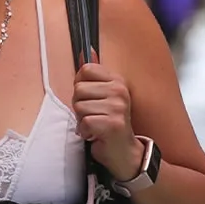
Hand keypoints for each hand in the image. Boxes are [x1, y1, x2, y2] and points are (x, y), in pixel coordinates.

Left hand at [72, 56, 143, 181]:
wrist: (125, 152)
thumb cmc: (110, 123)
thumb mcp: (104, 95)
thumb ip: (95, 74)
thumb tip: (87, 50)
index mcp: (117, 81)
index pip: (86, 70)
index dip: (81, 86)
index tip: (90, 99)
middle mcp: (119, 91)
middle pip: (79, 89)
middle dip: (80, 106)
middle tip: (93, 116)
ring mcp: (117, 107)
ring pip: (79, 107)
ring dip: (82, 120)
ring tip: (95, 125)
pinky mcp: (112, 124)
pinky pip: (85, 122)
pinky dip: (85, 132)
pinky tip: (95, 135)